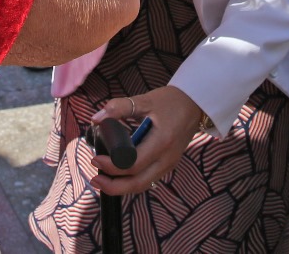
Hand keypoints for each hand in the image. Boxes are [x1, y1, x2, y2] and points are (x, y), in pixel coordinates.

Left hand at [89, 84, 203, 195]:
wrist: (195, 104)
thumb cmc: (170, 101)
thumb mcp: (145, 100)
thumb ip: (120, 107)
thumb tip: (96, 118)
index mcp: (162, 141)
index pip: (133, 164)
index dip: (112, 166)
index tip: (95, 159)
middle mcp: (167, 158)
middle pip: (138, 183)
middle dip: (114, 185)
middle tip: (94, 178)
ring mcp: (169, 164)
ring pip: (143, 185)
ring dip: (122, 187)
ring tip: (102, 181)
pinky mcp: (168, 165)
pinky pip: (148, 180)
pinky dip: (132, 182)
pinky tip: (118, 177)